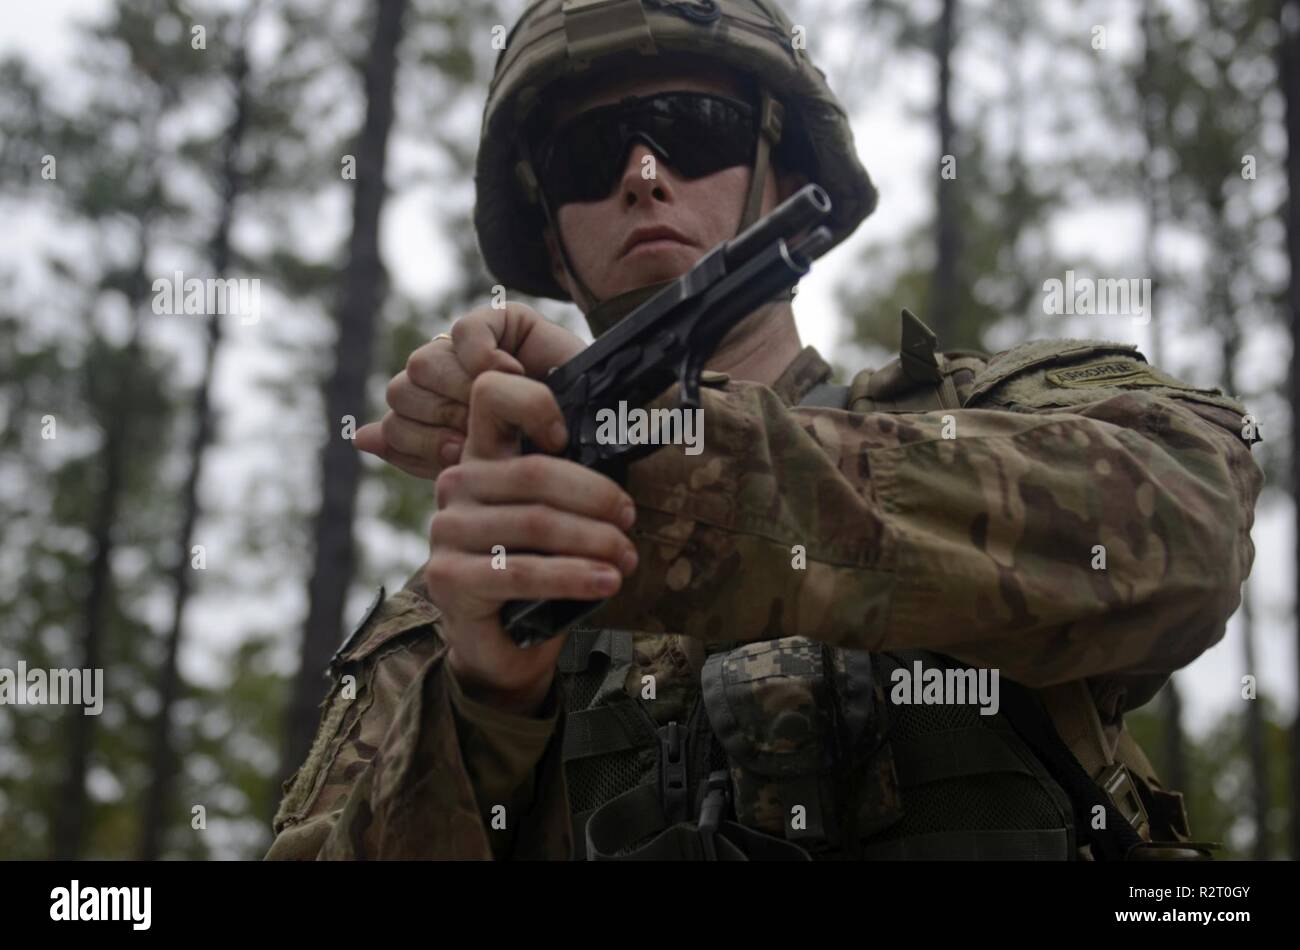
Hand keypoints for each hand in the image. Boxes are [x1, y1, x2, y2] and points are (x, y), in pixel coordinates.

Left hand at [355, 303, 585, 477]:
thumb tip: (360, 437)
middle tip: (481, 434)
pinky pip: (463, 332)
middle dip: (440, 421)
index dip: (421, 443)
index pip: (395, 424)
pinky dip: (480, 356)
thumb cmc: (546, 458)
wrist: (603, 434)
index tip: (463, 455)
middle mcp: (446, 378)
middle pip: (401, 393)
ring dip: (458, 391)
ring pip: (421, 364)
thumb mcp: (480, 466)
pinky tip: (510, 374)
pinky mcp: (498, 320)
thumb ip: (421, 454)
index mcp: (436, 414)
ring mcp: (469, 348)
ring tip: (496, 407)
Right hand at [425, 369, 637, 715]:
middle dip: (595, 497)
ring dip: (594, 541)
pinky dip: (573, 577)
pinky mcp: (447, 577)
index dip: (534, 403)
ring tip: (627, 558)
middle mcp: (456, 484)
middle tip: (630, 521)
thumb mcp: (557, 514)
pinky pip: (521, 572)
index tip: (568, 436)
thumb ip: (574, 480)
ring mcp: (446, 531)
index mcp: (483, 455)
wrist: (503, 644)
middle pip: (534, 471)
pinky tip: (606, 583)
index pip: (491, 394)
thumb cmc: (539, 569)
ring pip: (535, 524)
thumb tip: (632, 447)